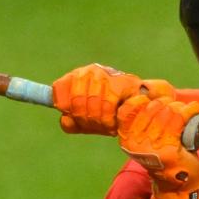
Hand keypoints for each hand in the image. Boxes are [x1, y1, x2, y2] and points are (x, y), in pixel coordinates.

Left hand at [53, 63, 174, 135]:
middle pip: (75, 102)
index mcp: (75, 77)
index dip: (67, 110)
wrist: (140, 108)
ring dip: (98, 122)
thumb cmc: (110, 114)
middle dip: (86, 120)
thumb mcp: (85, 121)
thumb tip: (66, 118)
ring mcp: (105, 74)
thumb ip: (70, 122)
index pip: (58, 90)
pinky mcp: (122, 82)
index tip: (76, 118)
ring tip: (106, 126)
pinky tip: (113, 124)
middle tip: (96, 126)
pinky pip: (108, 104)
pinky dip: (108, 120)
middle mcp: (89, 71)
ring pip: (91, 105)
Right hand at [117, 96, 198, 198]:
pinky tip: (194, 109)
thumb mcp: (146, 139)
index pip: (129, 108)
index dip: (144, 99)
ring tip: (184, 112)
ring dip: (178, 107)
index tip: (156, 103)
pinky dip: (188, 111)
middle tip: (175, 108)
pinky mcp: (168, 151)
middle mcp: (135, 142)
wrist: (176, 186)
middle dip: (165, 102)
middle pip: (150, 107)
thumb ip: (142, 122)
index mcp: (126, 138)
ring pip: (165, 112)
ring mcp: (151, 147)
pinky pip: (178, 121)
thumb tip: (148, 92)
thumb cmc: (163, 157)